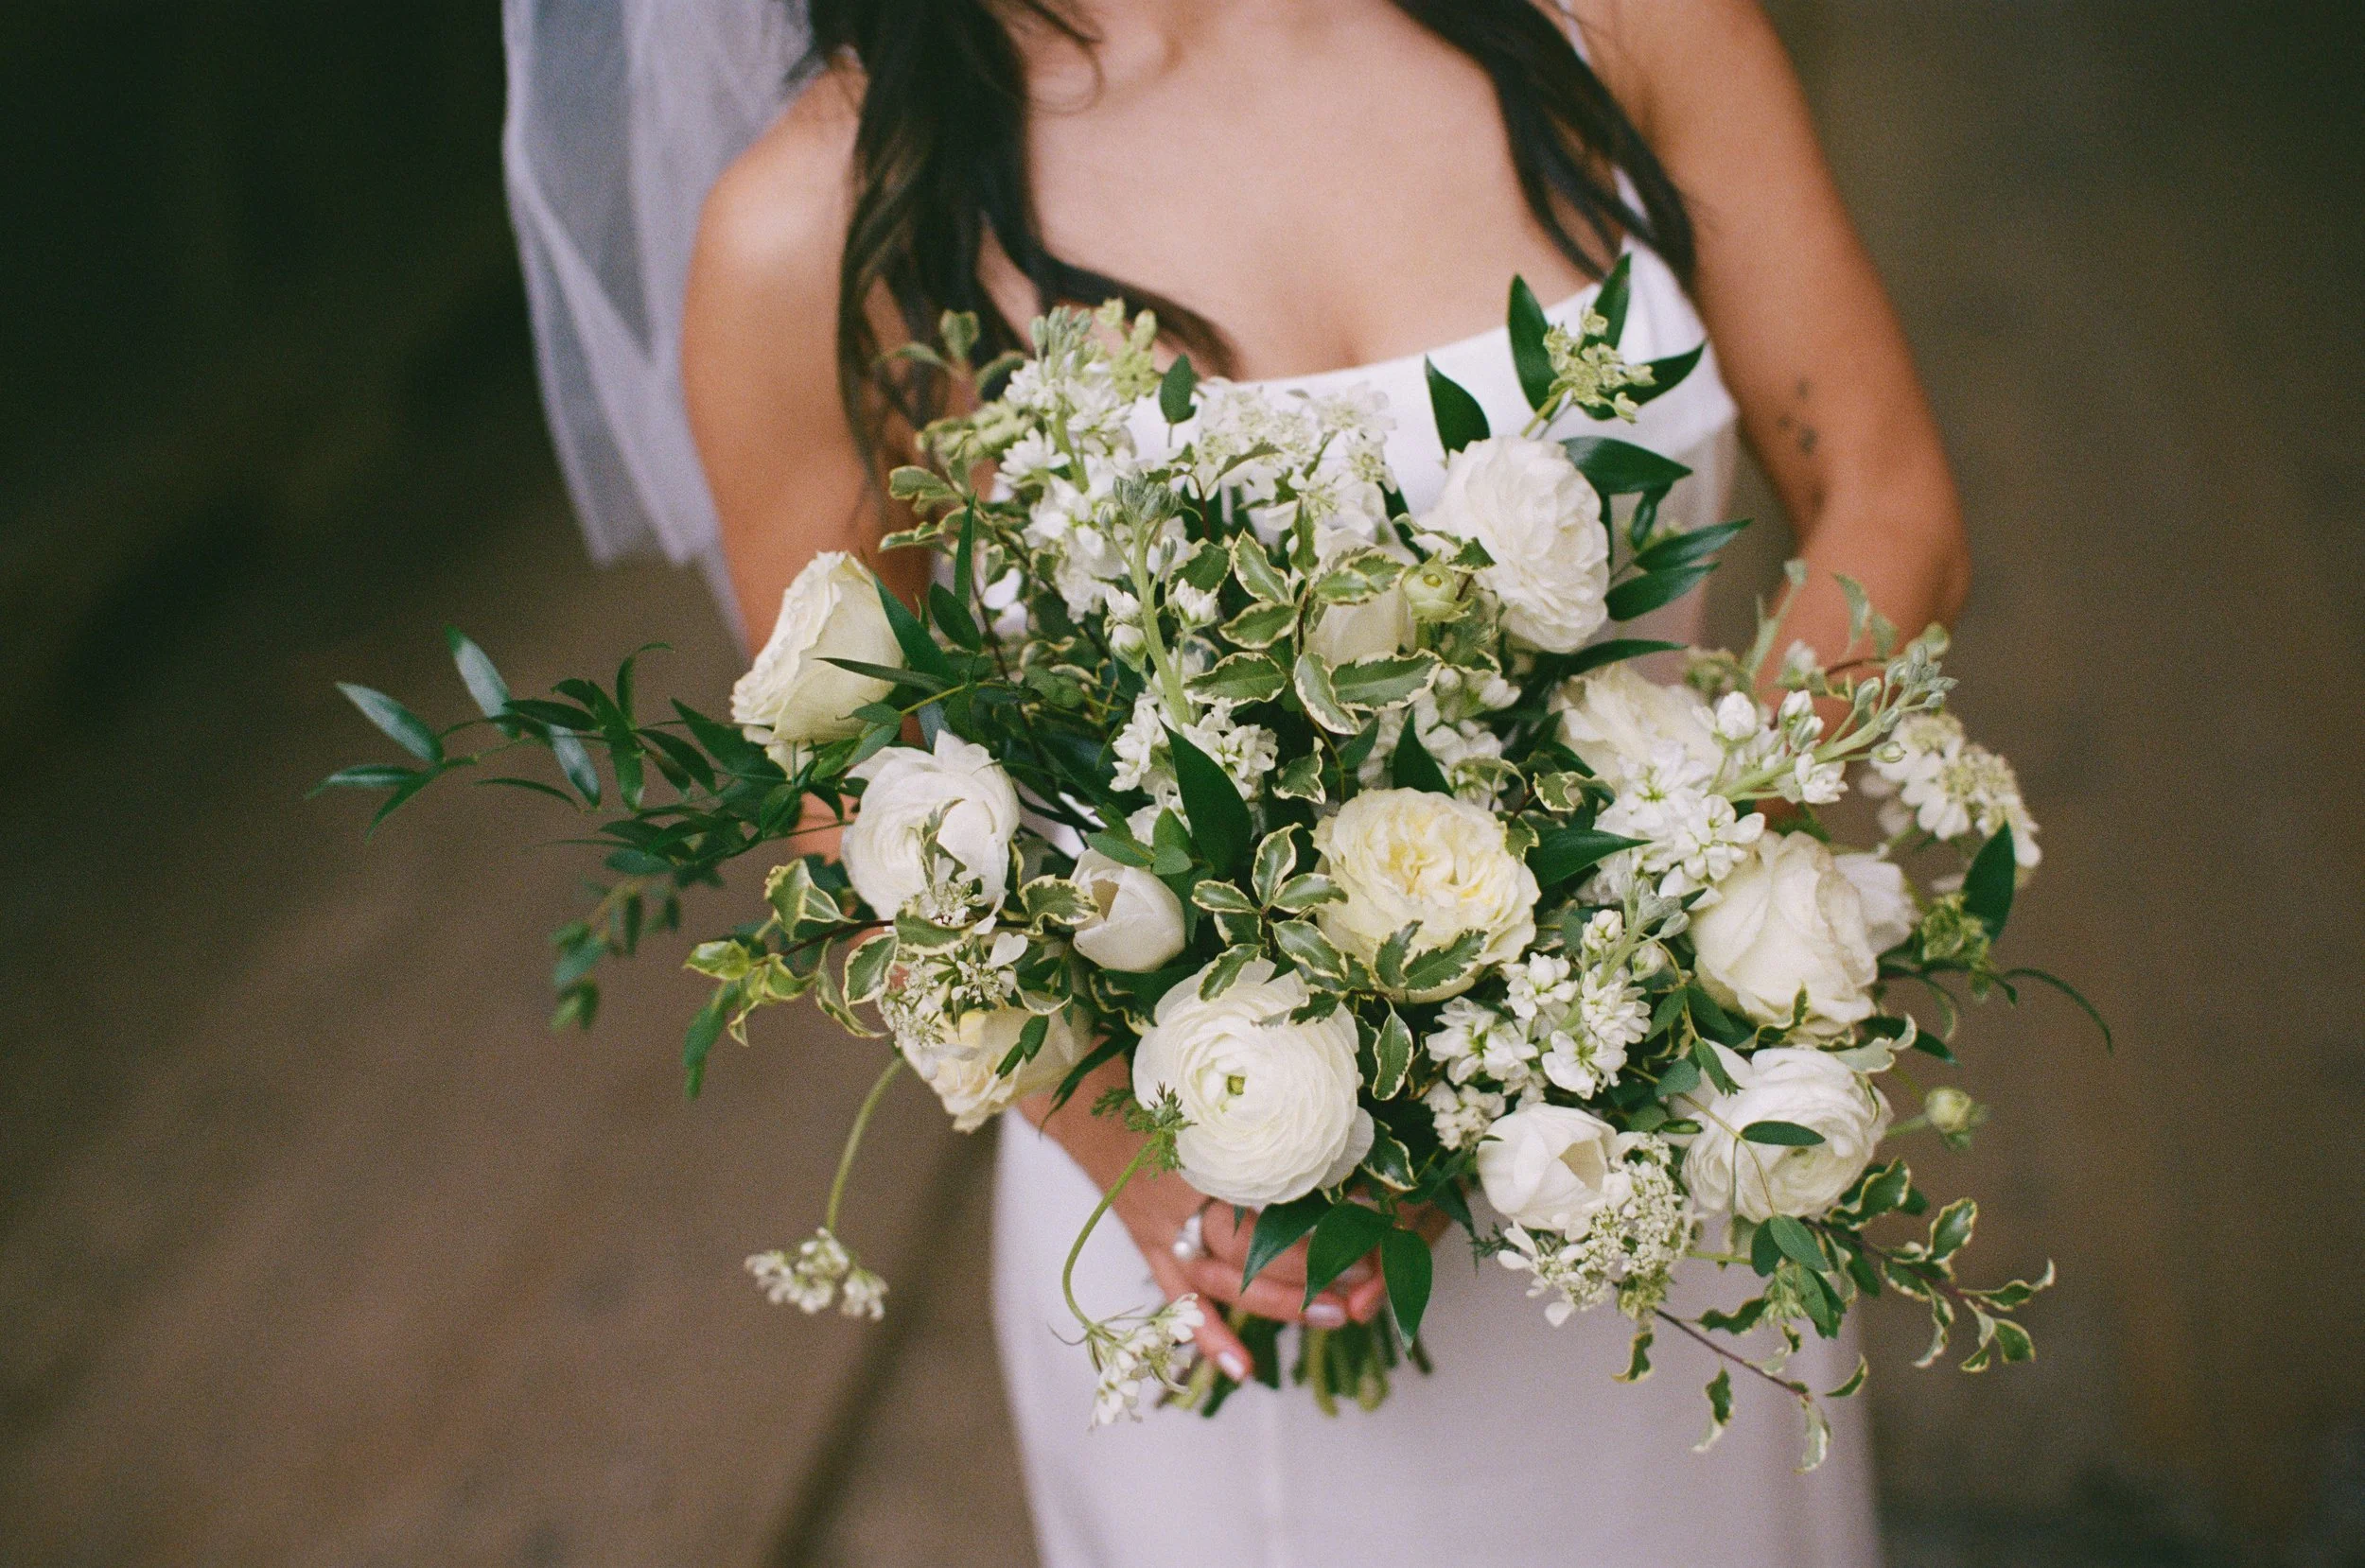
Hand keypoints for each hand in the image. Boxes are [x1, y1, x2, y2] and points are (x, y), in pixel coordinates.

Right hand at [1022, 1060, 1448, 1382]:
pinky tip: (1244, 1371)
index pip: (1272, 1196)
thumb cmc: (1151, 1083)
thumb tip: (1340, 1122)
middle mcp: (1182, 1197)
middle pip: (1254, 1246)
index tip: (1374, 1220)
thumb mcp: (1207, 1086)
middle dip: (1314, 1265)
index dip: (1324, 1213)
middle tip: (1369, 1276)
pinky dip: (1209, 1337)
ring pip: (1226, 1280)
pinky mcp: (1150, 1248)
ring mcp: (1162, 1231)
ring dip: (1280, 1303)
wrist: (1079, 1099)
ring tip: (1336, 1315)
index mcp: (1203, 1152)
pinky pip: (1180, 1300)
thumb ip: (1261, 1109)